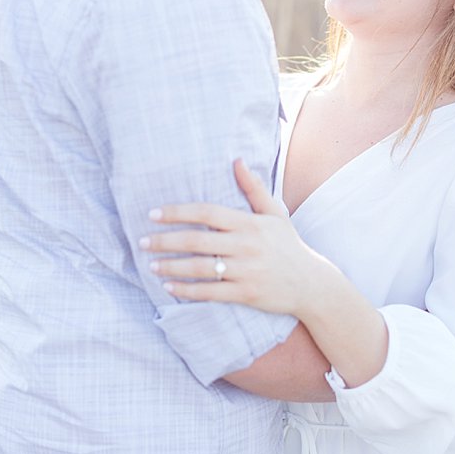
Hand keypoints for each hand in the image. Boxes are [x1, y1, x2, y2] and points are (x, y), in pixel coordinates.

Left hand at [139, 159, 330, 315]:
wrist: (312, 284)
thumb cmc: (288, 245)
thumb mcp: (275, 214)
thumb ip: (253, 189)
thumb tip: (237, 160)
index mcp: (250, 223)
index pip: (207, 213)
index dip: (178, 212)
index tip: (154, 214)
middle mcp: (246, 246)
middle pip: (197, 240)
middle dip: (165, 241)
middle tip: (143, 241)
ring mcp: (246, 271)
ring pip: (200, 267)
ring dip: (171, 266)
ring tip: (151, 264)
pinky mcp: (246, 293)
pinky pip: (210, 292)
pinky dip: (187, 290)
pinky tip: (169, 286)